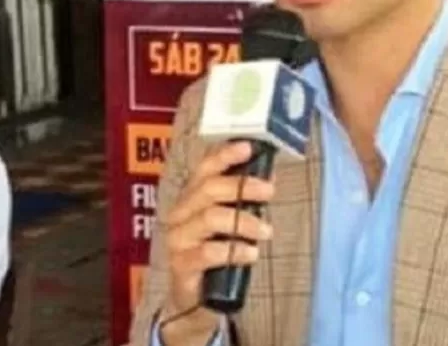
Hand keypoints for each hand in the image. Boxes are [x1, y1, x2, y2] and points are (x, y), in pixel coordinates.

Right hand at [158, 141, 274, 345]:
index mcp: (191, 200)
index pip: (204, 169)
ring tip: (266, 231)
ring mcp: (178, 240)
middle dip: (243, 186)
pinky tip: (250, 254)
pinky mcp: (182, 265)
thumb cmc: (215, 257)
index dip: (224, 156)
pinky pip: (208, 252)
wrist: (194, 300)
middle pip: (208, 189)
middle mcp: (180, 215)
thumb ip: (241, 203)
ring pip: (210, 217)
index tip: (248, 147)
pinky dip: (234, 251)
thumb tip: (267, 177)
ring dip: (244, 221)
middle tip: (269, 191)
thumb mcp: (229, 225)